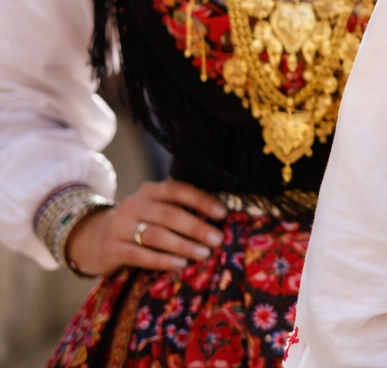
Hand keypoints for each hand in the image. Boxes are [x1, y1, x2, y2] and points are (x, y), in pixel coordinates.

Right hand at [65, 181, 226, 276]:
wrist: (93, 238)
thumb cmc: (138, 223)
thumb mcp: (155, 210)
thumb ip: (179, 210)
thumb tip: (220, 220)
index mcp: (149, 191)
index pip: (178, 190)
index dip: (201, 200)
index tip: (223, 213)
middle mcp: (133, 205)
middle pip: (169, 214)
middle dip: (196, 227)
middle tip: (218, 239)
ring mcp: (119, 226)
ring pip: (155, 235)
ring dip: (182, 245)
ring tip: (204, 253)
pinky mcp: (111, 248)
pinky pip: (139, 254)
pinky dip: (162, 260)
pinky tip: (180, 264)